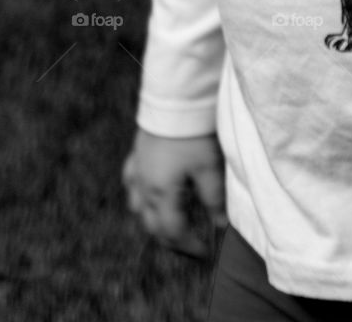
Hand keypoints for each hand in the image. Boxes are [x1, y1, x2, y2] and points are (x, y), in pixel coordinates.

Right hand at [122, 128, 227, 258]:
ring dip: (155, 223)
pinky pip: (132, 186)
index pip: (173, 232)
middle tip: (192, 248)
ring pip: (138, 209)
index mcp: (161, 193)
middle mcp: (143, 187)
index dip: (190, 247)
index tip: (207, 253)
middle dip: (173, 242)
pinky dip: (141, 198)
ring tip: (173, 225)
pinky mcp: (135, 155)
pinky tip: (150, 195)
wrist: (173, 98)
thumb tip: (220, 225)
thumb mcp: (209, 167)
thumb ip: (214, 199)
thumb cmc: (192, 133)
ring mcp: (136, 171)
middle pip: (153, 227)